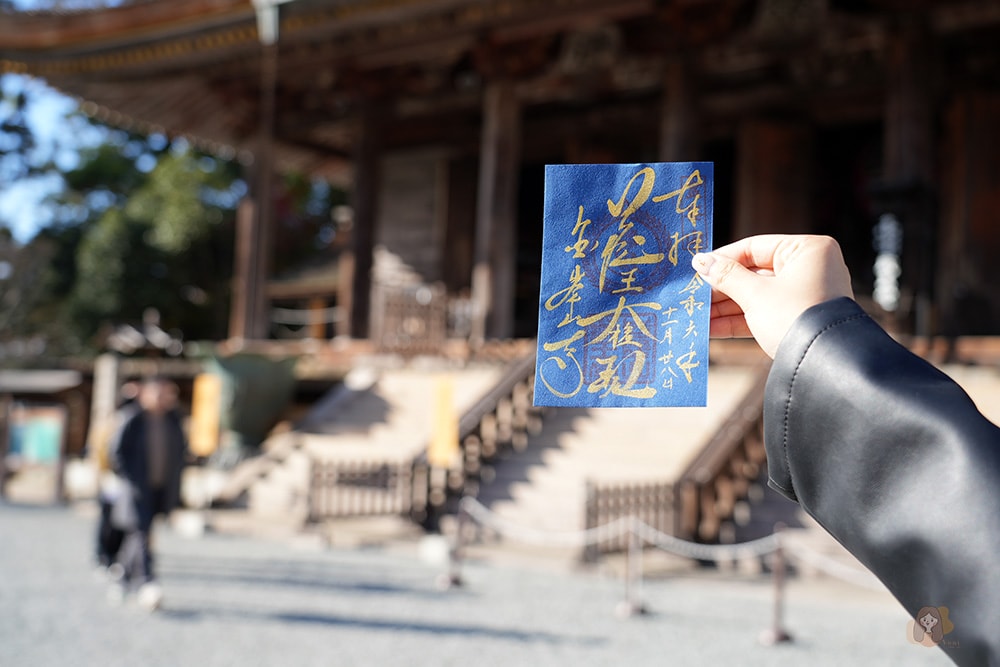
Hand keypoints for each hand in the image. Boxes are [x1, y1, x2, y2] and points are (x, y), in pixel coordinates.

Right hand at [691, 235, 853, 357]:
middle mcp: (808, 269)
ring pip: (754, 296)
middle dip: (720, 288)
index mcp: (806, 250)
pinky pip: (761, 314)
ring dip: (724, 307)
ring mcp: (803, 296)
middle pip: (752, 273)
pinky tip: (709, 328)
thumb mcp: (756, 294)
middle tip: (692, 295)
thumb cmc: (795, 317)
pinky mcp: (796, 320)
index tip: (696, 269)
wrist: (821, 365)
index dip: (722, 259)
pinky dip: (737, 321)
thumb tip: (701, 262)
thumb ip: (726, 276)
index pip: (754, 247)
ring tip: (695, 314)